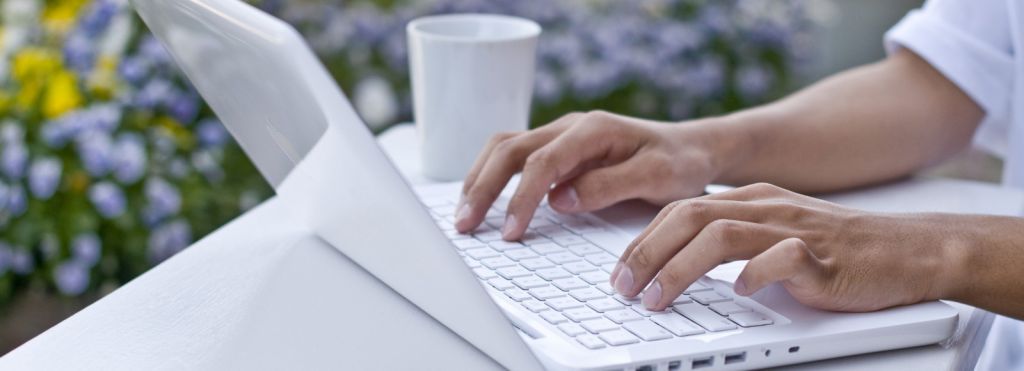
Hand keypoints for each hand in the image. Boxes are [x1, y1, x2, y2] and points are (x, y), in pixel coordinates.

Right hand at [454, 110, 729, 239]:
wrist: (692, 149)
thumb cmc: (678, 163)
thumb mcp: (656, 177)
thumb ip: (608, 185)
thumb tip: (559, 199)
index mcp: (592, 130)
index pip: (541, 162)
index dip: (520, 198)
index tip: (510, 232)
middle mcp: (570, 127)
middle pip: (509, 149)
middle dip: (482, 187)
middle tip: (465, 225)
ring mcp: (561, 135)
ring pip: (504, 148)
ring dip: (479, 179)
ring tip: (464, 214)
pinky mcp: (558, 149)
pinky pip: (515, 156)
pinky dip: (492, 176)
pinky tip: (482, 200)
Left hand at [611, 182, 962, 311]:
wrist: (908, 251)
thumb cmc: (838, 250)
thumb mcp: (775, 232)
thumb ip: (731, 239)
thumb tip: (675, 264)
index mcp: (752, 199)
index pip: (681, 209)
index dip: (643, 240)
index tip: (619, 273)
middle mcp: (767, 207)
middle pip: (690, 216)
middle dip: (647, 252)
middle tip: (623, 288)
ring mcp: (795, 229)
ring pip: (722, 235)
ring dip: (681, 268)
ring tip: (658, 298)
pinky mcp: (824, 257)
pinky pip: (782, 258)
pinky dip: (755, 274)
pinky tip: (740, 293)